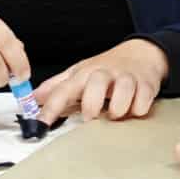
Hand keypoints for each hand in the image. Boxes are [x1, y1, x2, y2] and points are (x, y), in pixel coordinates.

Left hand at [36, 40, 168, 121]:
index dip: (51, 107)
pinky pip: (144, 99)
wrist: (140, 54)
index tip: (41, 124)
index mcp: (85, 74)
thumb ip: (57, 87)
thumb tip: (34, 98)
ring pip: (124, 90)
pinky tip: (134, 110)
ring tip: (115, 114)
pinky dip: (139, 108)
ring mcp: (126, 78)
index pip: (64, 90)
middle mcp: (105, 74)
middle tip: (89, 117)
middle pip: (96, 83)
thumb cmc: (107, 68)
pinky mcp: (146, 85)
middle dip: (91, 103)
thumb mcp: (79, 73)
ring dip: (118, 108)